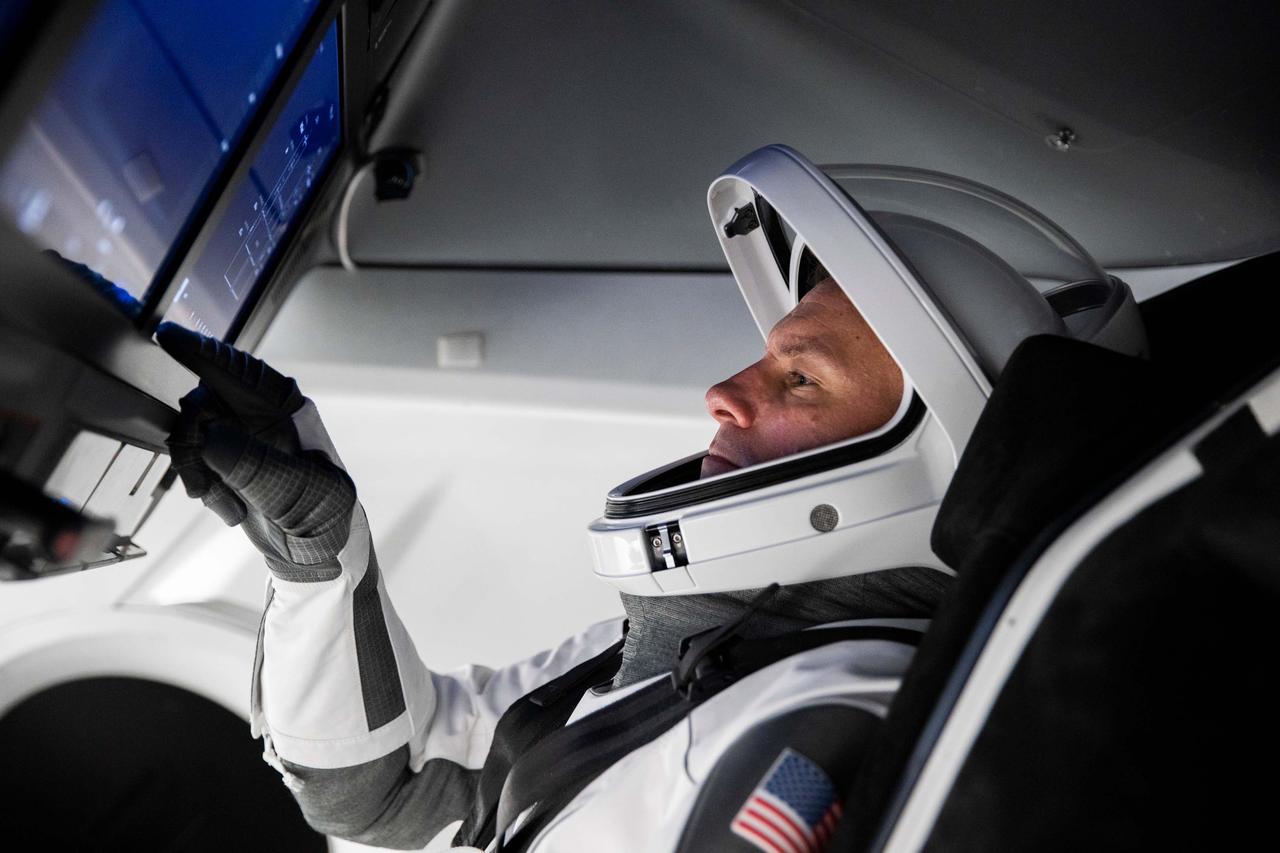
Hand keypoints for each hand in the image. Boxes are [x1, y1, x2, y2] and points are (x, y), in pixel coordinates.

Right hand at [157, 323, 356, 576]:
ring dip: (199, 472)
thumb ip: (254, 464)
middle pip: (203, 401)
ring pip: (192, 431)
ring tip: (227, 507)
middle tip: (202, 486)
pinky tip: (230, 508)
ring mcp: (241, 435)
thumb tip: (210, 437)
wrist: (317, 553)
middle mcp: (261, 413)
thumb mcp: (299, 492)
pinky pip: (194, 458)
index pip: (239, 369)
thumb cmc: (326, 516)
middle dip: (194, 444)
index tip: (168, 338)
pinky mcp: (227, 458)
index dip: (202, 351)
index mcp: (287, 407)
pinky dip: (203, 484)